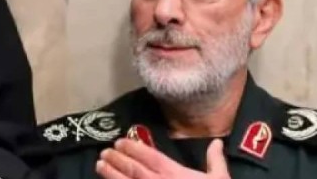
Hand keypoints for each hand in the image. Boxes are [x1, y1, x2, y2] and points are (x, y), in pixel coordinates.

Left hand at [96, 138, 230, 178]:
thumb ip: (215, 161)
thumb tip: (217, 142)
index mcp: (175, 174)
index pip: (149, 157)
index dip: (134, 147)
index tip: (120, 141)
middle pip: (133, 169)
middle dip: (117, 159)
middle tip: (105, 151)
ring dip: (110, 174)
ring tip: (99, 165)